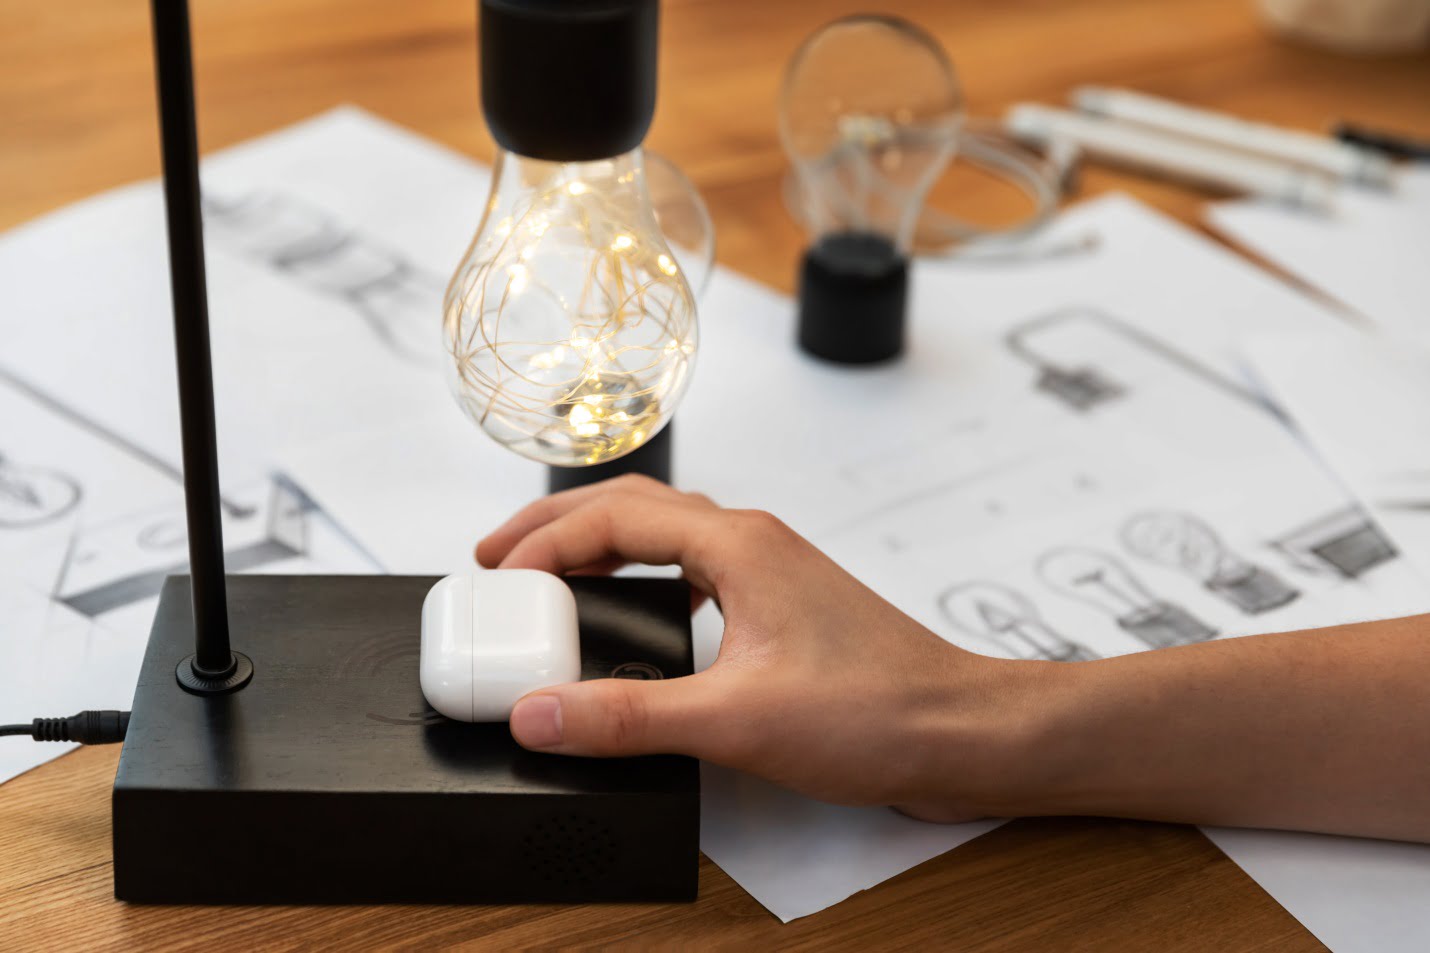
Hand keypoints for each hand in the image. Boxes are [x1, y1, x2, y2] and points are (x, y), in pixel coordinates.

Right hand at [476, 475, 1050, 820]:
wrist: (962, 733)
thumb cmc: (880, 711)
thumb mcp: (735, 720)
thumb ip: (629, 718)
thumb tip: (540, 713)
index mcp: (738, 545)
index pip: (614, 517)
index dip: (543, 540)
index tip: (496, 574)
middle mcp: (753, 544)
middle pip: (634, 507)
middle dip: (560, 527)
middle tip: (502, 560)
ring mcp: (771, 573)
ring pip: (665, 536)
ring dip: (602, 551)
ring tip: (553, 585)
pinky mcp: (782, 610)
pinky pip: (694, 573)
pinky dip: (644, 583)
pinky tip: (636, 625)